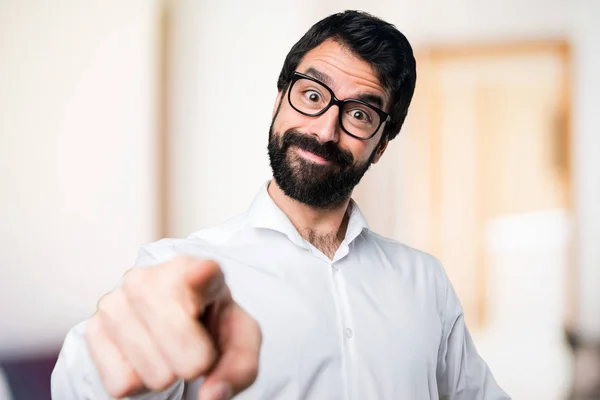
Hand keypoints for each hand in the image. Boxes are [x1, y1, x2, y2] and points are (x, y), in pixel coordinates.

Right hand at [85, 255, 260, 399]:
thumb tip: (211, 395)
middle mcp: (152, 277)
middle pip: (179, 338)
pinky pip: (122, 384)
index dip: (201, 276)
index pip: (201, 272)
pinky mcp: (93, 329)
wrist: (174, 323)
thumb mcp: (239, 343)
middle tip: (196, 353)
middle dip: (194, 362)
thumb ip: (239, 368)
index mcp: (199, 271)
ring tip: (169, 352)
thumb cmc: (212, 327)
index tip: (202, 274)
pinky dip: (140, 385)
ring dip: (167, 375)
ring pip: (152, 370)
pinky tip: (145, 359)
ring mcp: (117, 300)